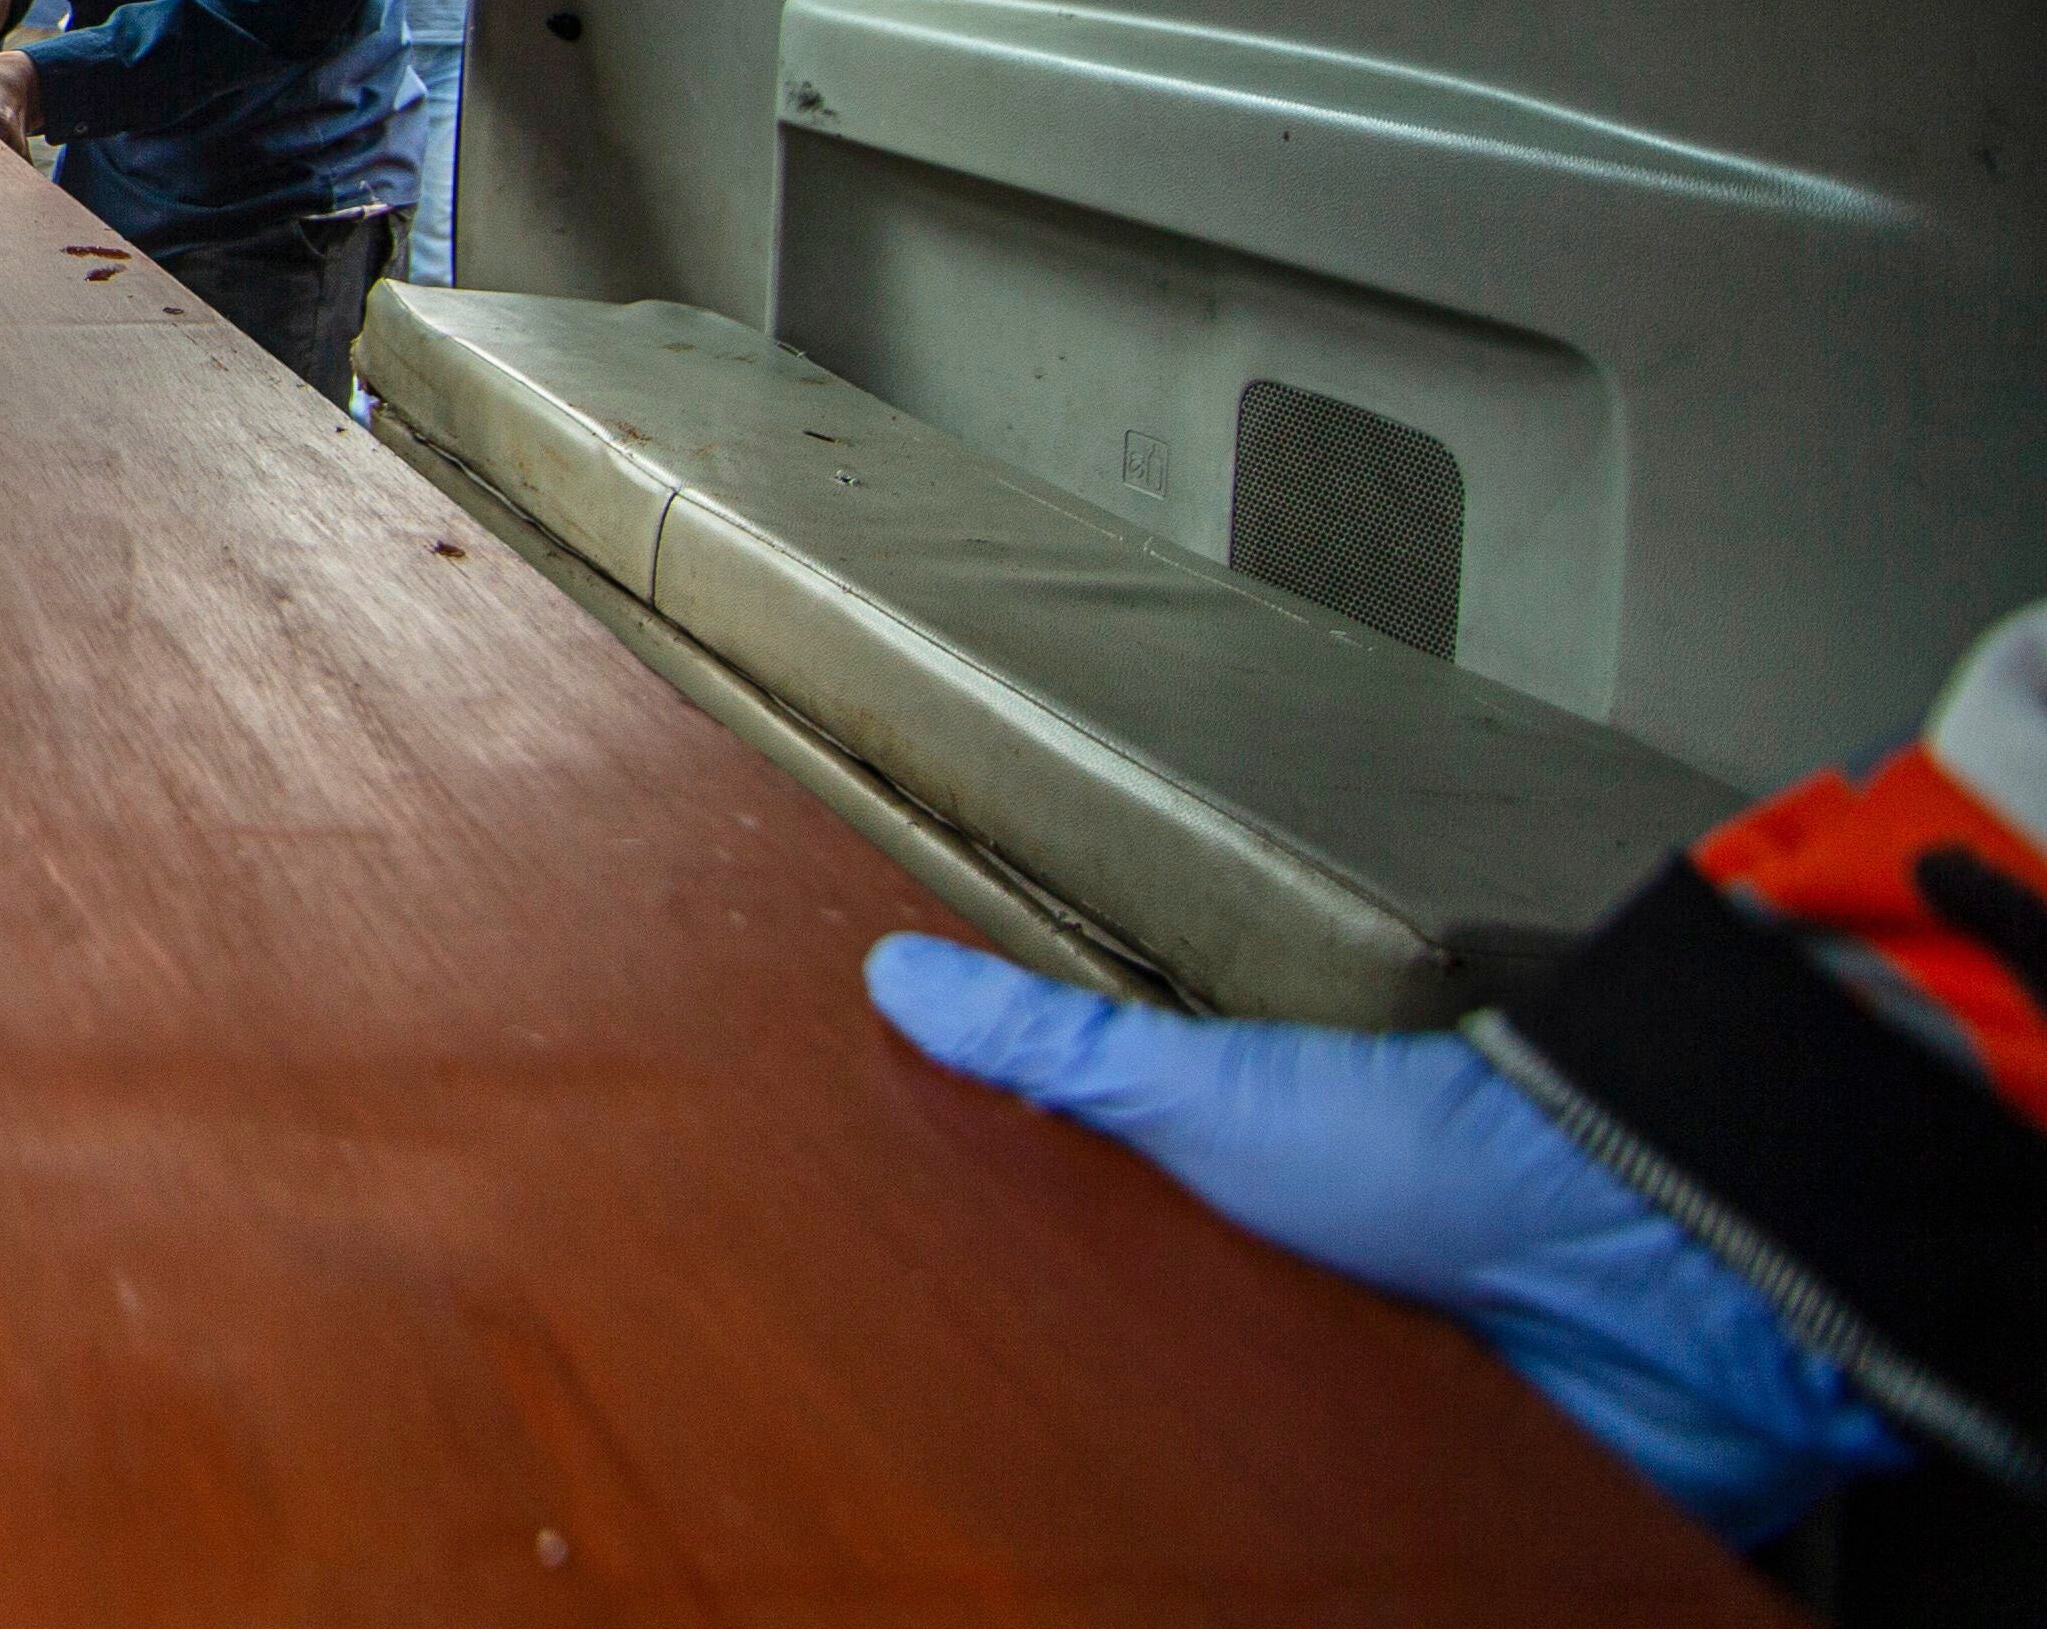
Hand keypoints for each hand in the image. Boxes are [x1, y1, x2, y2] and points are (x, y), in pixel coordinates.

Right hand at [865, 935, 1904, 1540]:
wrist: (1647, 1267)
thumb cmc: (1447, 1153)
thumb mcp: (1215, 1094)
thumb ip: (1061, 1054)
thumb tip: (901, 978)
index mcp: (1218, 1241)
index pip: (1070, 1314)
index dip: (992, 1354)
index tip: (897, 1391)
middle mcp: (1285, 1346)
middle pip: (1141, 1431)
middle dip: (1091, 1462)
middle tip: (996, 1508)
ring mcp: (1366, 1450)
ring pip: (1237, 1522)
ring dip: (1195, 1540)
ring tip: (1091, 1569)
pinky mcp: (1445, 1542)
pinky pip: (1346, 1587)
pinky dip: (1312, 1595)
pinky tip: (1243, 1595)